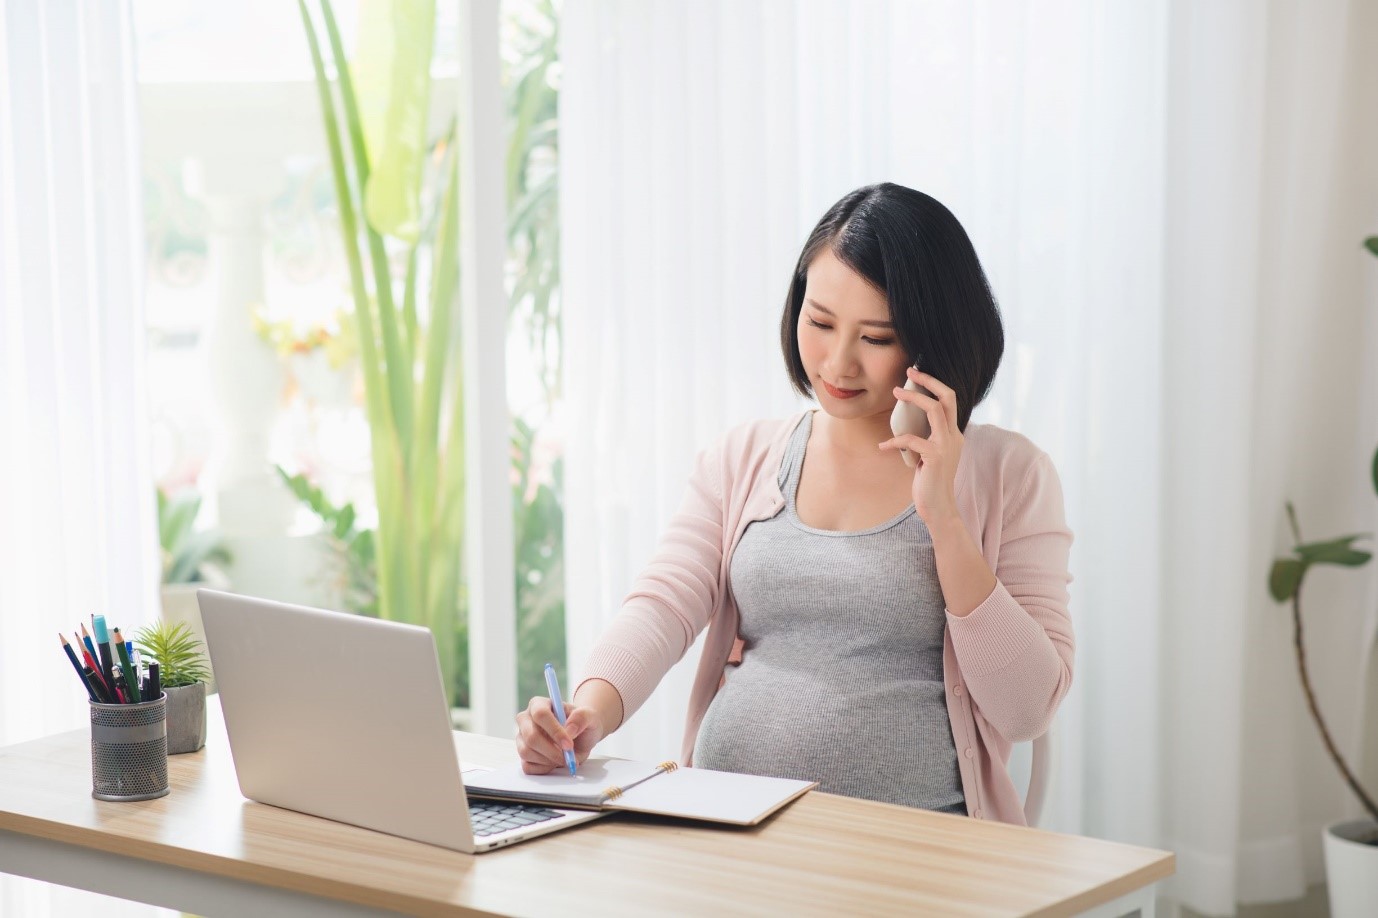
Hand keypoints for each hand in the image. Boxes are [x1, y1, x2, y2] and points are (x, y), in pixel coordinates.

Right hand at [515, 696, 604, 773]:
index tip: (569, 745)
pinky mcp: (523, 755)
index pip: (540, 714)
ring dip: (548, 760)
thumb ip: (582, 717)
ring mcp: (522, 738)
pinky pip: (527, 766)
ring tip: (564, 758)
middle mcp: (526, 719)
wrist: (580, 737)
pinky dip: (544, 769)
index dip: (554, 731)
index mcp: (539, 704)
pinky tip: (555, 763)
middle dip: (552, 751)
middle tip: (568, 757)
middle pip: (531, 736)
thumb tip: (569, 730)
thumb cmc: (582, 723)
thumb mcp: (589, 716)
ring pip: (526, 752)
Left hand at [880, 367, 963, 524]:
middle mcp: (954, 436)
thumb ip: (927, 440)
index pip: (950, 401)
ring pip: (935, 409)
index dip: (934, 384)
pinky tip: (883, 447)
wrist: (939, 509)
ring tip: (896, 392)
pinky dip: (894, 441)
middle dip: (929, 381)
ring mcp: (947, 445)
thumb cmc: (930, 483)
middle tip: (910, 370)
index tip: (917, 374)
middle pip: (948, 397)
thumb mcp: (930, 457)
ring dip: (914, 397)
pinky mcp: (935, 457)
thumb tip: (909, 427)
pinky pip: (912, 439)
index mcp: (953, 435)